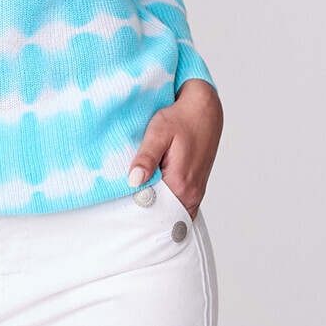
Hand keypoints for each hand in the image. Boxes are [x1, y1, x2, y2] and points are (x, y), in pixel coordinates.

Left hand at [127, 80, 222, 218]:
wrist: (204, 110)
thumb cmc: (180, 118)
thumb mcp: (159, 132)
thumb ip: (147, 157)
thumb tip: (134, 181)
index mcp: (180, 183)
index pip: (153, 211)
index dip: (135, 210)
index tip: (121, 205)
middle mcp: (191, 194)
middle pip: (163, 215)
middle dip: (144, 213)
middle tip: (124, 204)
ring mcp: (195, 194)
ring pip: (171, 212)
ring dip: (155, 207)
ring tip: (135, 198)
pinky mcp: (196, 189)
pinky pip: (179, 205)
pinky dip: (166, 204)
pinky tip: (152, 192)